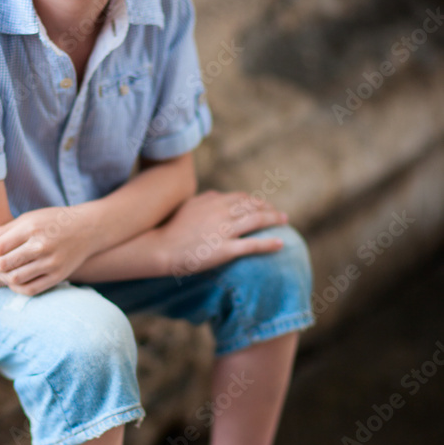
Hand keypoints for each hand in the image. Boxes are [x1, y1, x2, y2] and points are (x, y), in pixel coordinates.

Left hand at [0, 205, 93, 295]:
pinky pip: (31, 289)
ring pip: (16, 279)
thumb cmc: (54, 221)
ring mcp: (51, 263)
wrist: (88, 229)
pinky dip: (16, 287)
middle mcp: (42, 247)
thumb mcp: (30, 218)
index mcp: (32, 229)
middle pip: (5, 264)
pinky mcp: (58, 276)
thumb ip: (5, 230)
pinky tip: (9, 280)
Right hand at [157, 189, 288, 276]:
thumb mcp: (188, 205)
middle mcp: (221, 212)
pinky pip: (252, 245)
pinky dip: (269, 244)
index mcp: (213, 201)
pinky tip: (281, 244)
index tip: (264, 205)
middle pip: (253, 206)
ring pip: (256, 221)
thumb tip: (217, 194)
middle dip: (269, 208)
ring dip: (274, 219)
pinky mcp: (224, 250)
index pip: (241, 197)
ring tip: (285, 221)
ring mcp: (224, 231)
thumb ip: (205, 199)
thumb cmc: (170, 228)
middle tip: (280, 214)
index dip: (256, 201)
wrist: (159, 247)